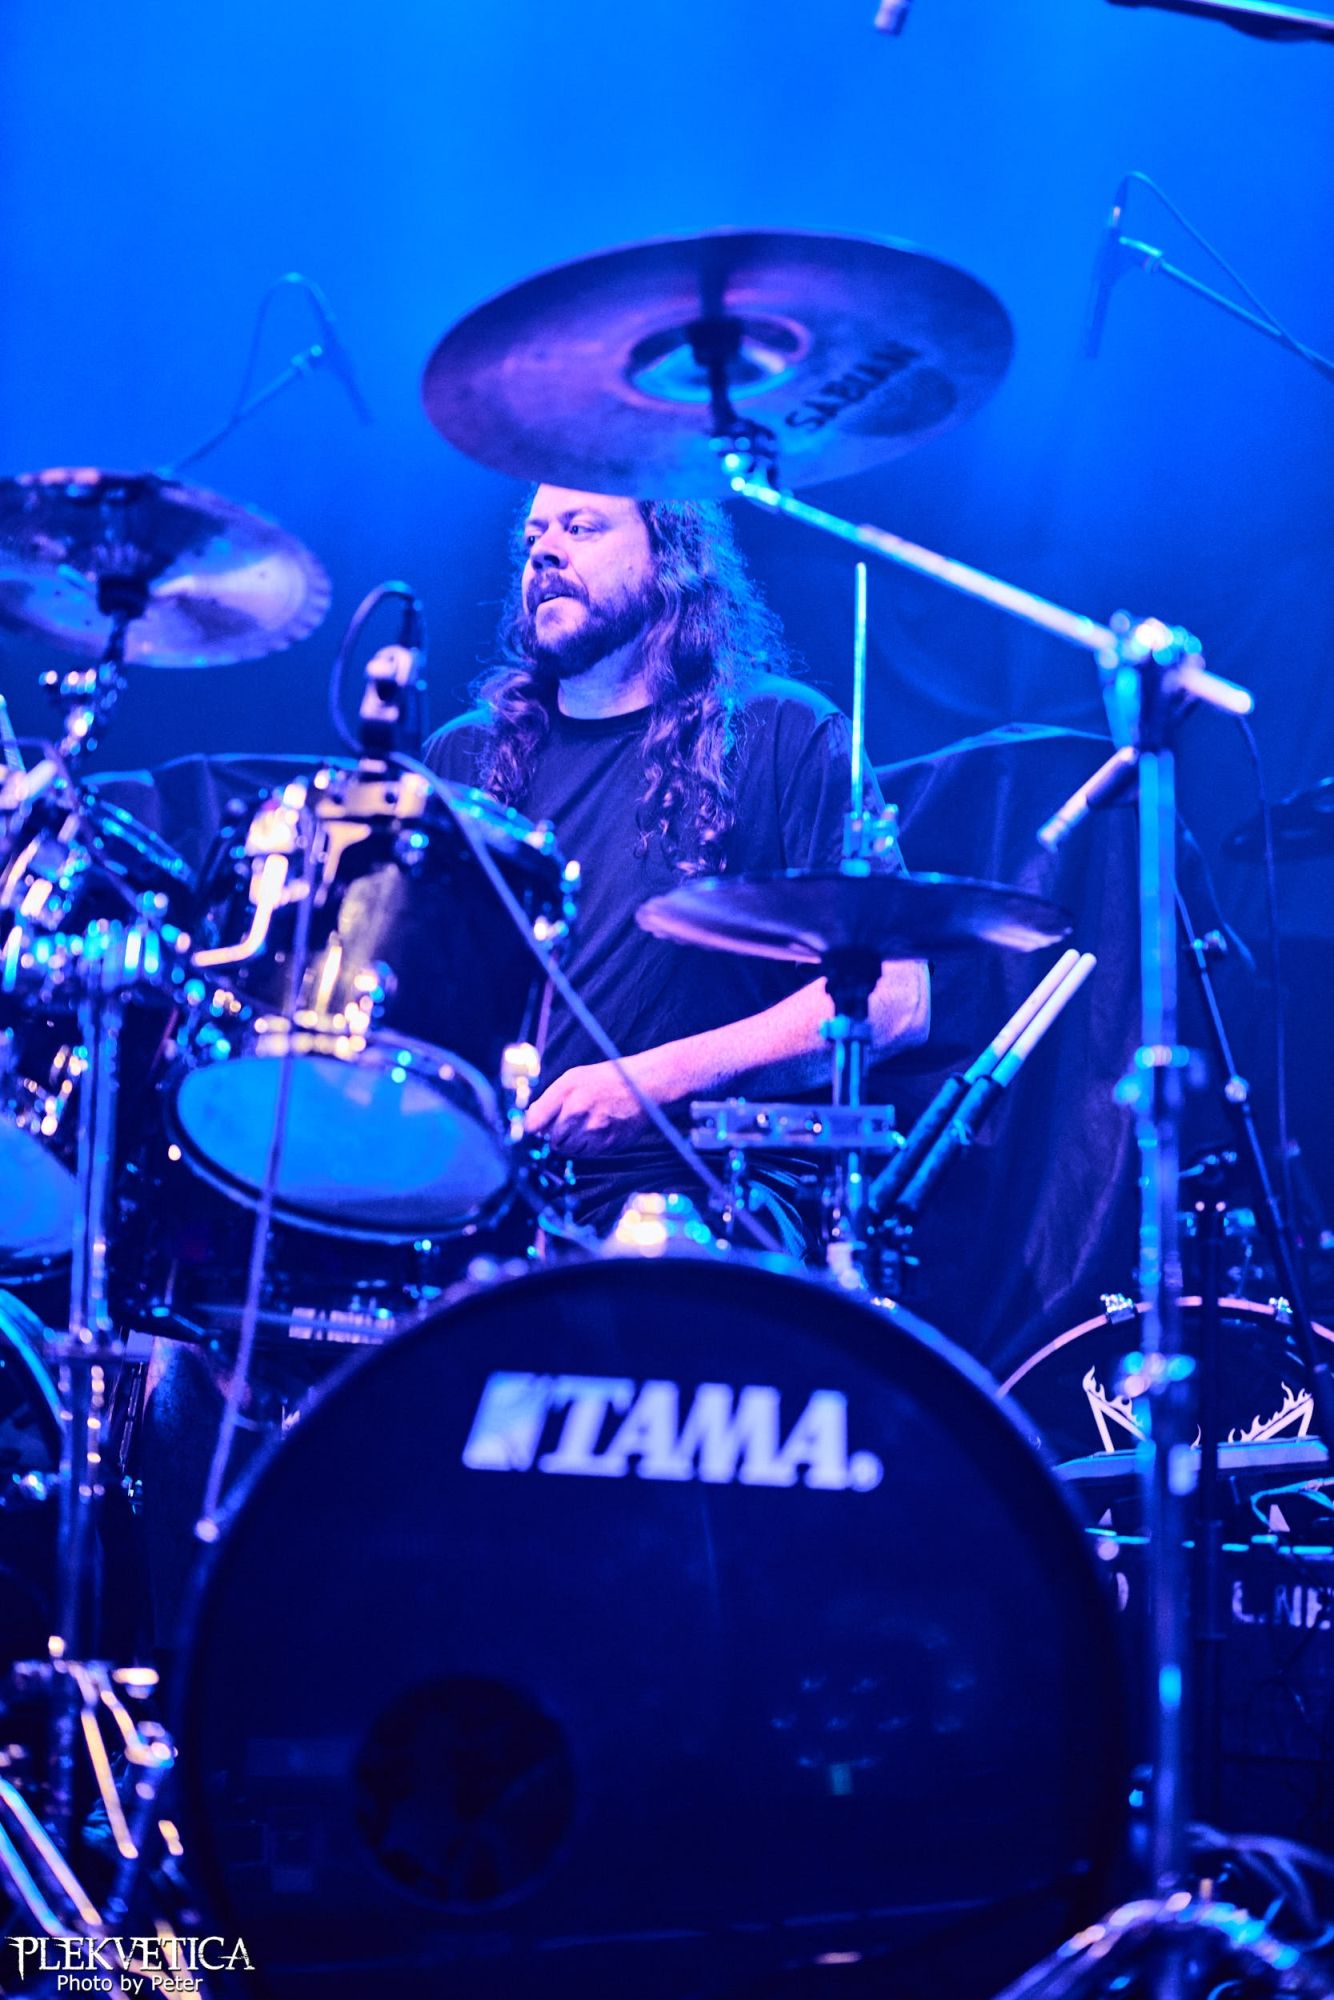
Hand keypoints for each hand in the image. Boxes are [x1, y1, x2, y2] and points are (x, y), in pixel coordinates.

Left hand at [525, 1053, 672, 1156]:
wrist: (644, 1086)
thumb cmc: (607, 1080)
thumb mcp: (574, 1078)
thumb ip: (550, 1099)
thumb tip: (530, 1121)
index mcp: (566, 1091)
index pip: (533, 1122)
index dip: (530, 1129)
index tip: (532, 1131)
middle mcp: (577, 1111)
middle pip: (551, 1140)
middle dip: (555, 1136)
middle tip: (566, 1125)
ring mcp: (593, 1130)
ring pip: (568, 1150)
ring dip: (571, 1143)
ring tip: (584, 1127)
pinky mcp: (607, 1143)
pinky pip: (586, 1154)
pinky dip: (587, 1147)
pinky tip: (595, 1132)